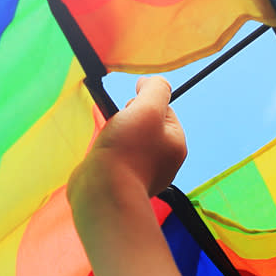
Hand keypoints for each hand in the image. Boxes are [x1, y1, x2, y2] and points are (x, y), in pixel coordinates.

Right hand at [76, 75, 186, 199]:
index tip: (133, 114)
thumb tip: (148, 82)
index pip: (164, 110)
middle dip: (127, 119)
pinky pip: (115, 156)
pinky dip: (106, 151)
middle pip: (145, 124)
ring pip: (128, 140)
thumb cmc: (127, 150)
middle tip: (119, 130)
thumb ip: (155, 88)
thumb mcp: (148, 108)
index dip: (145, 104)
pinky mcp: (121, 182)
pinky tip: (100, 155)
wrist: (102, 193)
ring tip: (107, 142)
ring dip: (114, 134)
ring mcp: (142, 173)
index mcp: (176, 145)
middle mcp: (163, 161)